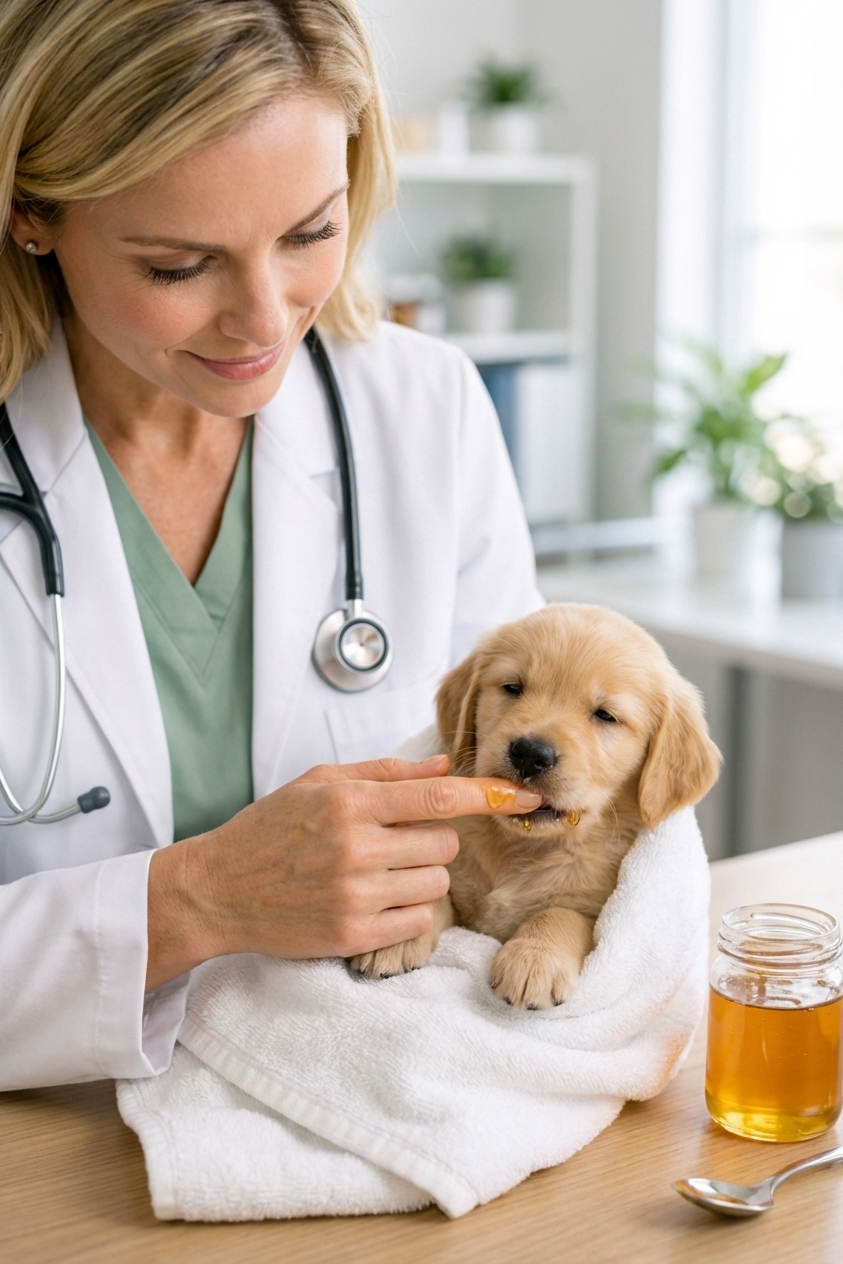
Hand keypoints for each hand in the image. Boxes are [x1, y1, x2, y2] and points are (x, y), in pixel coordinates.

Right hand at [145, 755, 540, 989]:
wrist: (217, 891)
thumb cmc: (269, 830)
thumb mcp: (319, 783)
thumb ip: (384, 772)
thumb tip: (444, 765)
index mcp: (350, 802)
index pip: (439, 797)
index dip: (488, 796)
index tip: (521, 796)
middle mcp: (356, 847)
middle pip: (445, 842)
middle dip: (433, 839)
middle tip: (398, 839)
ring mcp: (356, 895)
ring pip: (437, 883)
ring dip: (424, 875)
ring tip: (384, 869)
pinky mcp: (353, 935)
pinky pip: (418, 921)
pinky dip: (409, 909)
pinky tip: (376, 898)